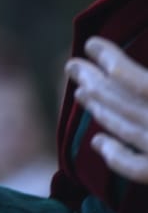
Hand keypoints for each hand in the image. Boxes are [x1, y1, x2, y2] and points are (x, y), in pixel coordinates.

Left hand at [66, 36, 147, 182]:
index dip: (112, 59)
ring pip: (127, 131)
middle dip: (95, 81)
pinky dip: (115, 156)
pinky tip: (98, 143)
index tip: (91, 44)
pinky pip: (136, 168)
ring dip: (101, 110)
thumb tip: (126, 69)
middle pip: (124, 103)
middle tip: (73, 66)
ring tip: (81, 92)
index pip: (139, 81)